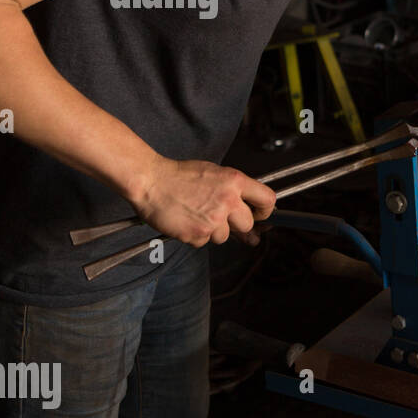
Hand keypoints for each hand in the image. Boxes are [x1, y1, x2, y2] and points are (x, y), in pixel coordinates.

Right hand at [129, 156, 275, 246]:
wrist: (150, 181)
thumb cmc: (180, 176)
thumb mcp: (215, 175)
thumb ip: (235, 194)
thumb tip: (253, 218)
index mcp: (235, 181)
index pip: (267, 200)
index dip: (265, 211)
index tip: (259, 215)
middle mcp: (228, 201)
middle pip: (247, 224)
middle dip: (235, 224)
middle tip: (217, 215)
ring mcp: (213, 219)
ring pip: (224, 236)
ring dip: (212, 230)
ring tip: (195, 213)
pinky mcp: (198, 234)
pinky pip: (204, 242)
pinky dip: (196, 235)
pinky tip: (185, 220)